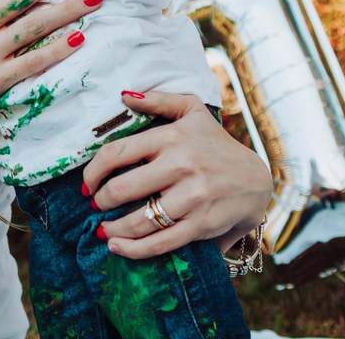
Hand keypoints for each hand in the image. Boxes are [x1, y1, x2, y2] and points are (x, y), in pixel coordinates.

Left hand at [80, 91, 271, 258]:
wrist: (257, 180)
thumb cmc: (216, 144)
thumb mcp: (192, 112)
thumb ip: (159, 100)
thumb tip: (124, 95)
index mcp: (172, 138)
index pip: (118, 153)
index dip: (93, 171)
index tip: (86, 183)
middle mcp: (181, 166)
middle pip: (123, 188)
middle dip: (101, 201)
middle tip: (95, 205)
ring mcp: (192, 197)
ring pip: (140, 219)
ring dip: (113, 228)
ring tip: (103, 230)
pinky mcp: (202, 224)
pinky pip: (161, 241)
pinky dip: (134, 249)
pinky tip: (117, 246)